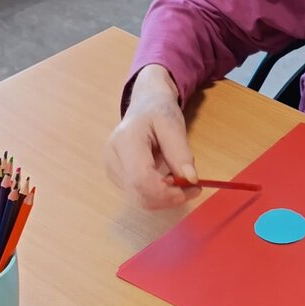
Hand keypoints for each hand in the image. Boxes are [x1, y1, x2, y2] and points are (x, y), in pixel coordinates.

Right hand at [104, 64, 200, 209]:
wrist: (144, 106)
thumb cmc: (158, 112)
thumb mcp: (173, 125)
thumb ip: (180, 152)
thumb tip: (190, 179)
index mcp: (125, 141)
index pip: (141, 179)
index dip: (167, 192)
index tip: (193, 188)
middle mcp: (112, 158)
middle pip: (139, 194)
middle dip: (169, 198)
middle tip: (192, 188)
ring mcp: (111, 170)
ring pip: (139, 199)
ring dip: (165, 198)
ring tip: (180, 181)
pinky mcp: (115, 177)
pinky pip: (138, 196)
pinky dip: (157, 195)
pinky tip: (167, 180)